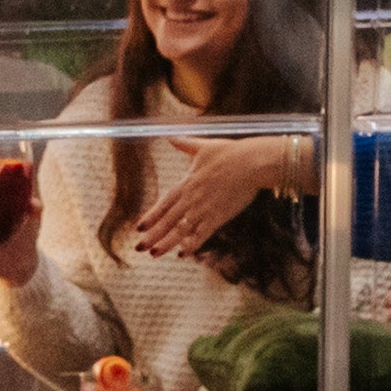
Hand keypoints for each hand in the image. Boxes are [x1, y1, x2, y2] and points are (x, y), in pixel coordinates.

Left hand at [120, 129, 310, 259]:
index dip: (151, 216)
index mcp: (187, 183)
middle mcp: (192, 198)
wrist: (252, 162)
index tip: (139, 227)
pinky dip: (192, 245)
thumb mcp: (204, 146)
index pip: (164, 203)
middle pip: (168, 220)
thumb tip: (170, 136)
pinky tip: (183, 254)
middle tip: (139, 247)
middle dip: (152, 234)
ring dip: (166, 243)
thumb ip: (185, 144)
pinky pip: (202, 234)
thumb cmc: (230, 152)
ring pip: (180, 230)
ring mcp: (204, 208)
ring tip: (153, 254)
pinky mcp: (219, 216)